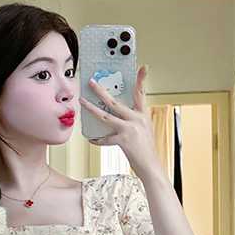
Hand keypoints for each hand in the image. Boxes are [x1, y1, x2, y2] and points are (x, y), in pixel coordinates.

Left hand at [78, 65, 163, 179]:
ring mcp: (130, 129)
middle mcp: (137, 119)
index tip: (142, 67)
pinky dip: (98, 140)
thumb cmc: (146, 151)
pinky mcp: (123, 140)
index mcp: (143, 115)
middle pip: (115, 102)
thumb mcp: (144, 131)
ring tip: (82, 102)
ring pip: (106, 116)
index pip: (141, 93)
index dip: (141, 79)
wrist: (151, 167)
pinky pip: (105, 138)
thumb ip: (133, 121)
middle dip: (101, 91)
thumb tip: (118, 115)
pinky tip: (91, 139)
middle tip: (91, 82)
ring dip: (92, 108)